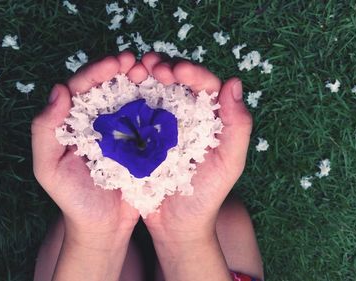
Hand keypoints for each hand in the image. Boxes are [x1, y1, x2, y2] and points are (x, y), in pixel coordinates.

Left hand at [31, 52, 148, 237]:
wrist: (105, 227)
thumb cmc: (73, 199)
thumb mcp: (48, 168)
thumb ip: (44, 130)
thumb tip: (59, 89)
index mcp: (74, 121)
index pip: (83, 87)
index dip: (97, 71)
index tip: (116, 62)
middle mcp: (99, 120)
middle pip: (109, 85)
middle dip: (122, 68)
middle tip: (137, 61)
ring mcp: (123, 130)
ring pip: (131, 95)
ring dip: (142, 79)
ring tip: (154, 71)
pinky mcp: (143, 143)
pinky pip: (150, 117)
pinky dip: (159, 102)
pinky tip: (168, 93)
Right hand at [140, 53, 252, 241]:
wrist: (175, 227)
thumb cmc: (206, 196)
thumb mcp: (229, 163)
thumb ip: (238, 126)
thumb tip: (233, 82)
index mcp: (209, 118)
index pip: (204, 85)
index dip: (192, 72)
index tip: (176, 70)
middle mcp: (185, 116)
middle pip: (175, 82)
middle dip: (163, 67)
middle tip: (149, 65)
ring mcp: (160, 126)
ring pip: (152, 91)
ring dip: (143, 77)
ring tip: (133, 71)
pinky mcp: (139, 138)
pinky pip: (133, 113)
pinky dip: (125, 98)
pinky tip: (117, 91)